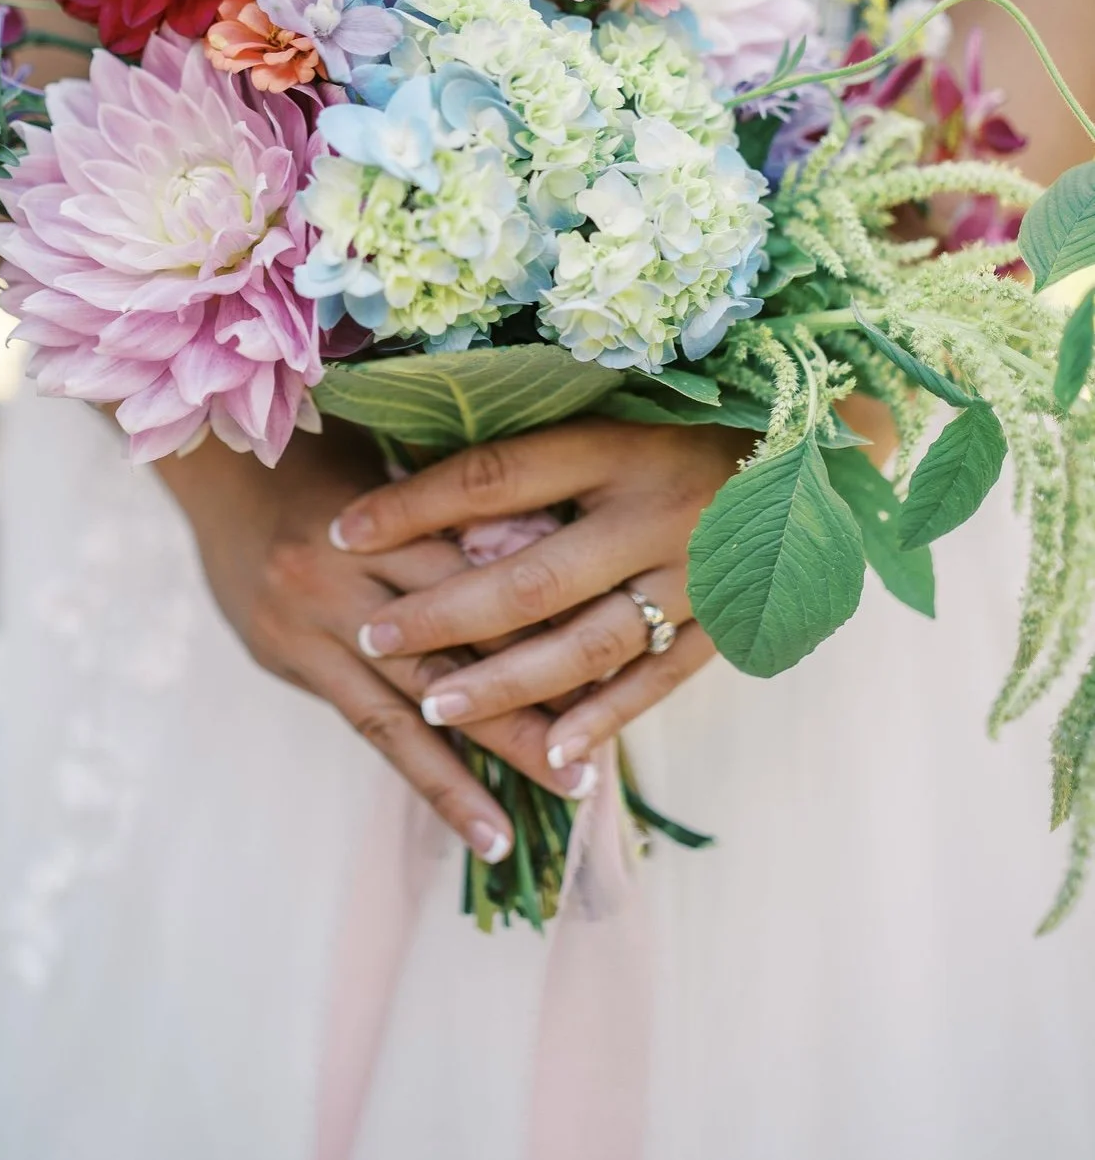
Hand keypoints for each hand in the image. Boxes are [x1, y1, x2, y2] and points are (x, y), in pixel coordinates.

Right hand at [153, 422, 598, 863]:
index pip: (474, 572)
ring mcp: (310, 623)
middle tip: (594, 763)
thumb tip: (558, 549)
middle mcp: (344, 575)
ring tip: (546, 807)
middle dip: (524, 708)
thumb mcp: (398, 464)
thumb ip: (458, 514)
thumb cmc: (330, 458)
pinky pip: (370, 726)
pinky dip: (428, 777)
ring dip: (480, 766)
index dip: (544, 614)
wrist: (222, 472)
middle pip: (450, 648)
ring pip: (412, 703)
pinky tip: (477, 827)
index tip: (614, 654)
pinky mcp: (289, 657)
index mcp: (381, 517)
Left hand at [331, 419, 742, 771]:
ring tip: (433, 707)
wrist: (818, 448)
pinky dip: (603, 719)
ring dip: (506, 684)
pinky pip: (658, 681)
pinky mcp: (730, 622)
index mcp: (618, 445)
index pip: (495, 477)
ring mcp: (697, 575)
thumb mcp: (619, 410)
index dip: (414, 504)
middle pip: (530, 577)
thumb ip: (539, 448)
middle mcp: (654, 513)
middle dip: (443, 615)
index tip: (345, 529)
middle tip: (374, 640)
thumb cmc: (693, 420)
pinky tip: (550, 753)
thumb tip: (432, 480)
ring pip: (587, 644)